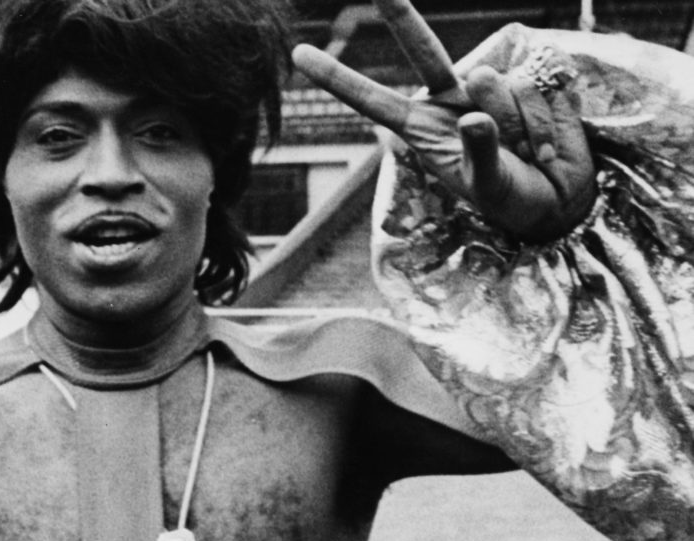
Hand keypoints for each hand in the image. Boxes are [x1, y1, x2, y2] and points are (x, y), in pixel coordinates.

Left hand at [292, 0, 595, 241]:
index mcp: (423, 127)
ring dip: (521, 128)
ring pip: (497, 86)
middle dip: (399, 15)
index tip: (299, 53)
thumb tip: (474, 118)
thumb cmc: (512, 198)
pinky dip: (551, 122)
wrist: (563, 200)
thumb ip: (479, 154)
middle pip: (423, 50)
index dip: (337, 78)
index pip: (372, 100)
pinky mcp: (534, 79)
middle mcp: (452, 99)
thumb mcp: (488, 187)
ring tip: (529, 153)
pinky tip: (549, 141)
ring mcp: (492, 87)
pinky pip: (541, 88)